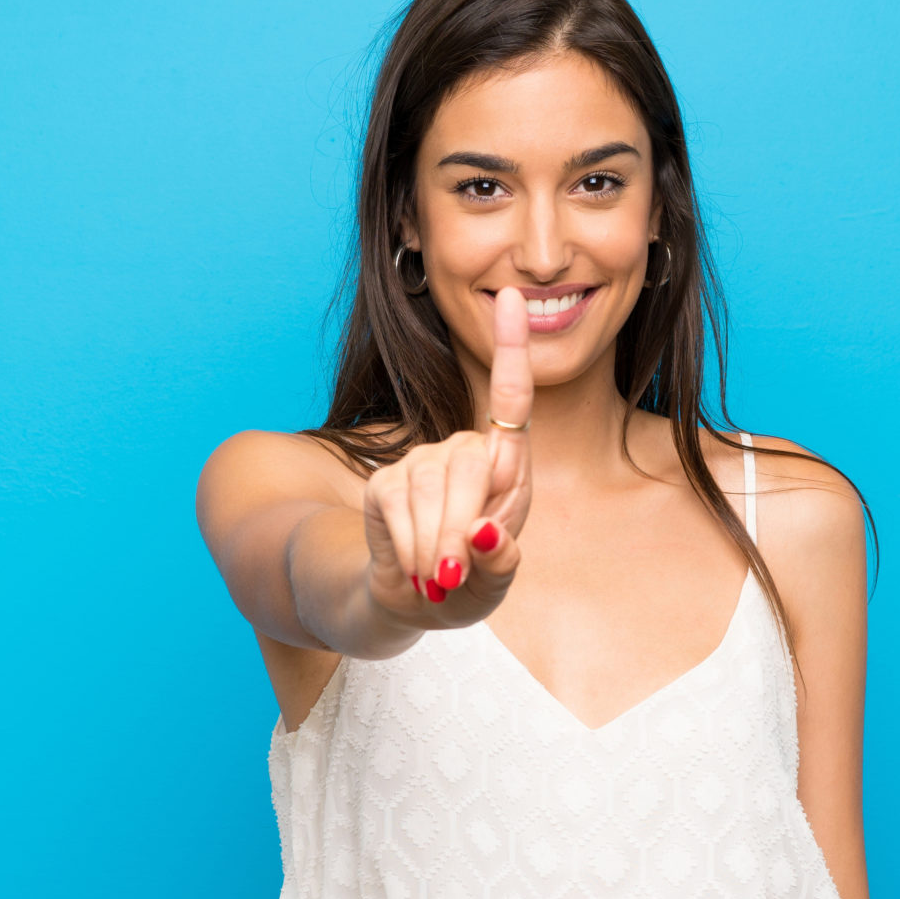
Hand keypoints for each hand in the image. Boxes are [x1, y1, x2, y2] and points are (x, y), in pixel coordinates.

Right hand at [361, 286, 532, 624]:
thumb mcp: (494, 584)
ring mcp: (420, 462)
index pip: (512, 400)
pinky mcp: (384, 481)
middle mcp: (464, 452)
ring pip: (432, 491)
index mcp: (506, 467)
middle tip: (455, 576)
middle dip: (463, 530)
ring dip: (435, 548)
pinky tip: (412, 567)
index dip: (512, 348)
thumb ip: (500, 564)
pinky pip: (397, 507)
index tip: (515, 296)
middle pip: (469, 466)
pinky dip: (408, 549)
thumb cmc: (467, 584)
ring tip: (436, 579)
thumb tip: (485, 534)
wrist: (412, 602)